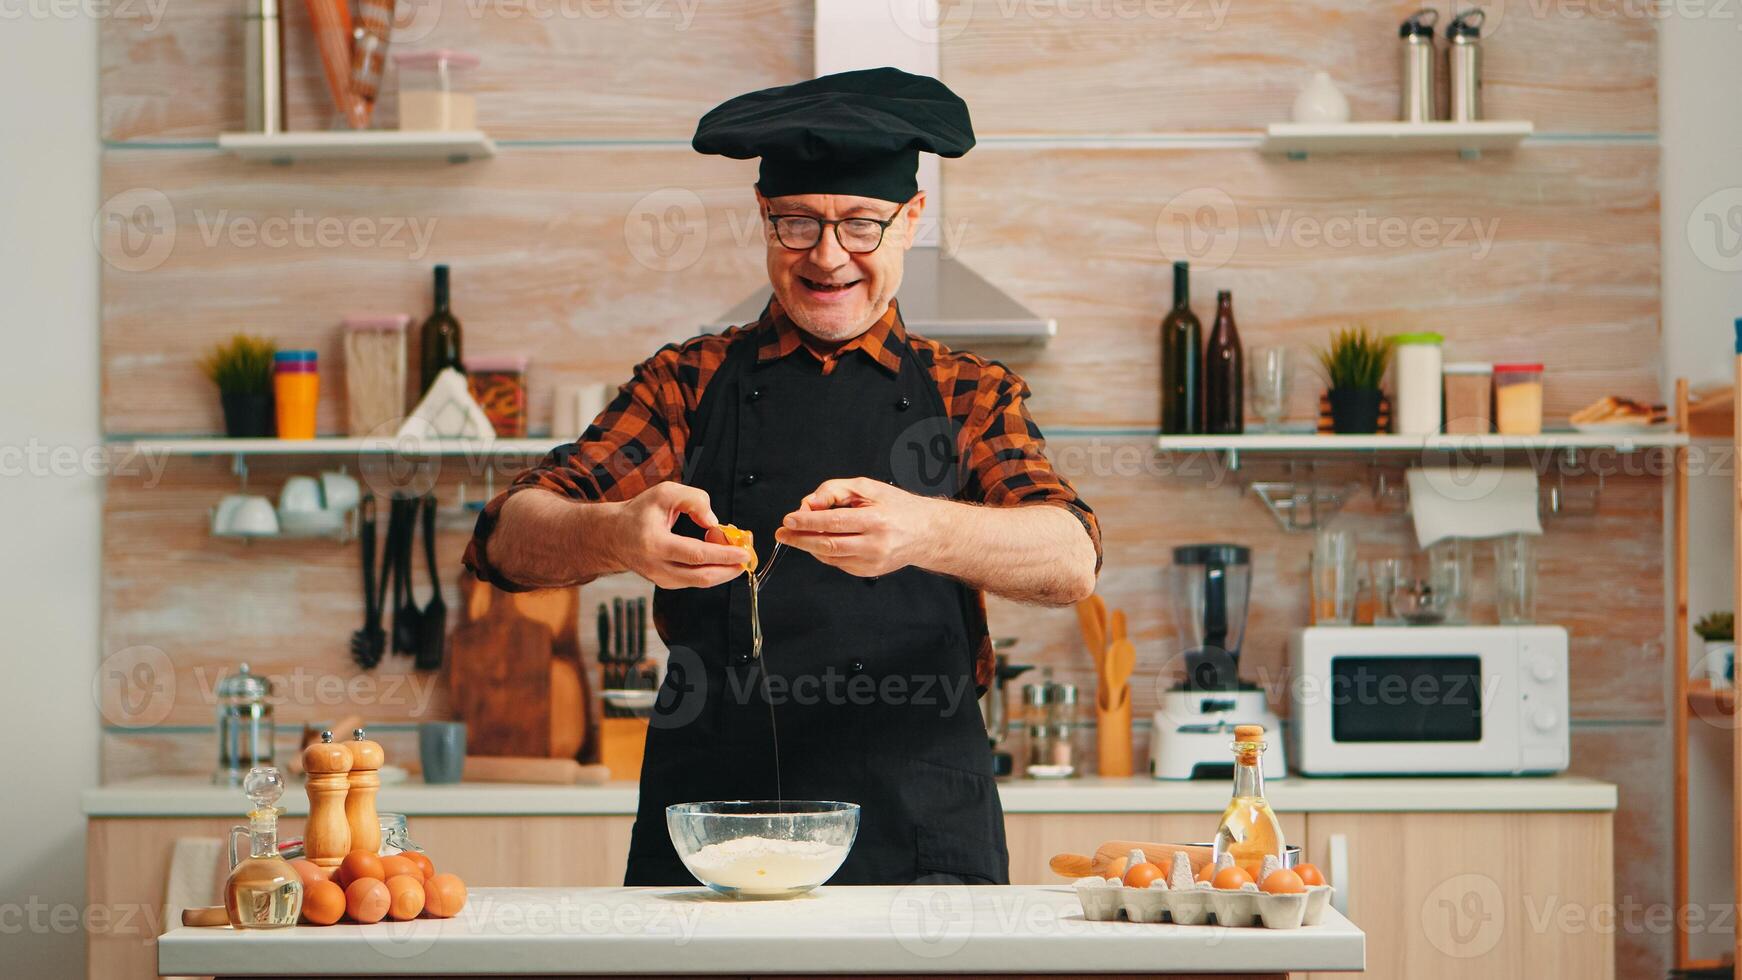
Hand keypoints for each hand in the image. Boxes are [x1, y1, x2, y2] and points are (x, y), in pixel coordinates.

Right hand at [614, 482, 749, 588]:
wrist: (614, 536)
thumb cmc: (639, 513)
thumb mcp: (664, 493)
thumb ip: (694, 499)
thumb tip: (714, 522)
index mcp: (655, 544)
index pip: (696, 555)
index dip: (723, 555)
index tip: (743, 552)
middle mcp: (657, 566)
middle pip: (702, 576)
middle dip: (729, 568)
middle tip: (746, 557)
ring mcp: (661, 579)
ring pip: (700, 582)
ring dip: (722, 568)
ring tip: (730, 548)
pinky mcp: (665, 584)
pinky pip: (694, 580)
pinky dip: (710, 569)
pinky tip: (714, 553)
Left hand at [774, 477, 941, 577]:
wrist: (926, 532)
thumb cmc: (897, 507)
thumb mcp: (868, 488)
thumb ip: (836, 491)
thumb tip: (810, 504)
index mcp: (876, 520)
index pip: (834, 522)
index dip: (807, 522)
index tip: (789, 519)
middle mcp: (875, 544)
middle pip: (828, 545)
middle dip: (800, 539)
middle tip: (783, 533)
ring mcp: (872, 562)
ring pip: (830, 557)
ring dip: (809, 546)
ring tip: (797, 535)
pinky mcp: (869, 572)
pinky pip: (838, 563)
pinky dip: (825, 552)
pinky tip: (822, 541)